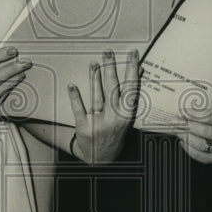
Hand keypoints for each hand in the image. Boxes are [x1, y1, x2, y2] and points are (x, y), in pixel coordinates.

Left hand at [68, 49, 139, 163]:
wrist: (102, 159)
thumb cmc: (116, 132)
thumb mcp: (127, 116)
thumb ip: (130, 94)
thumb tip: (139, 70)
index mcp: (127, 115)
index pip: (131, 88)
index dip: (132, 69)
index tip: (132, 54)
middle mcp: (114, 118)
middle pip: (113, 88)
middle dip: (111, 68)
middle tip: (108, 52)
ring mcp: (99, 123)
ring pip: (97, 97)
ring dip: (95, 78)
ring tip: (94, 63)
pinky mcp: (84, 128)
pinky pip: (79, 109)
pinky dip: (75, 97)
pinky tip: (72, 85)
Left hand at [176, 107, 211, 163]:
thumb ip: (202, 110)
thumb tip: (182, 111)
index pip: (211, 116)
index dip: (195, 114)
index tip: (183, 111)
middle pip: (204, 131)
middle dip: (187, 126)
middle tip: (175, 121)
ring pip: (200, 144)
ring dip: (185, 137)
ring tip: (176, 131)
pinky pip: (198, 155)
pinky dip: (188, 148)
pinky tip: (182, 141)